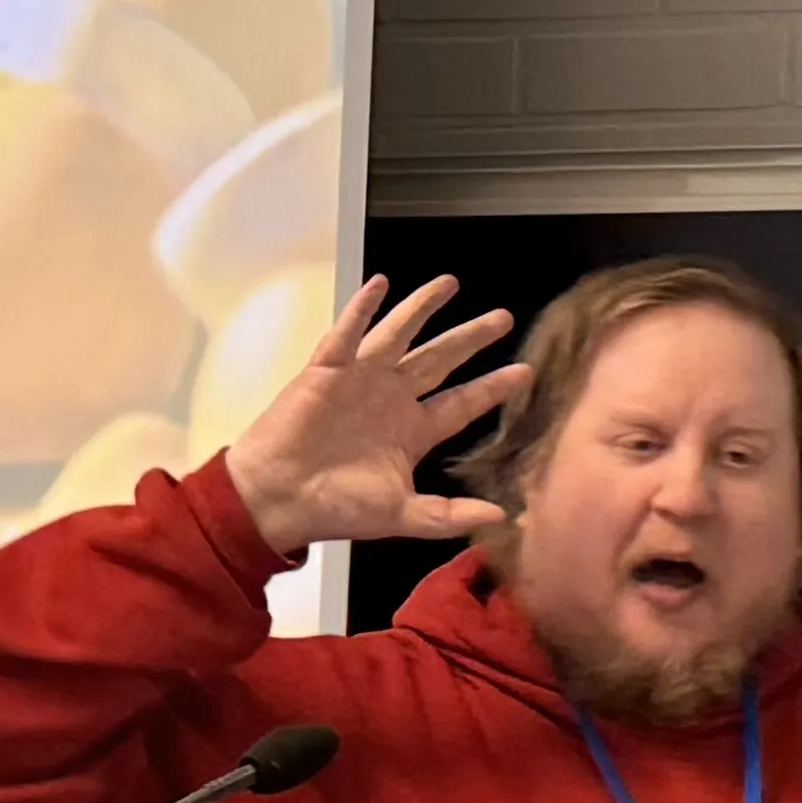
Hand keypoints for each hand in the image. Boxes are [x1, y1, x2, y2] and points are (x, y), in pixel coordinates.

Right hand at [222, 275, 532, 552]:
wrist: (277, 499)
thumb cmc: (336, 508)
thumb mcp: (403, 514)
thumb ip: (451, 514)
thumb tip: (503, 518)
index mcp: (412, 431)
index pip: (462, 403)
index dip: (492, 388)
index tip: (525, 373)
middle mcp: (391, 400)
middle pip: (440, 360)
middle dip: (471, 338)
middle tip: (503, 317)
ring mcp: (359, 381)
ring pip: (399, 335)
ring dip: (421, 308)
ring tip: (449, 283)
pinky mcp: (326, 372)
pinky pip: (346, 334)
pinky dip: (361, 309)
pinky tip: (379, 285)